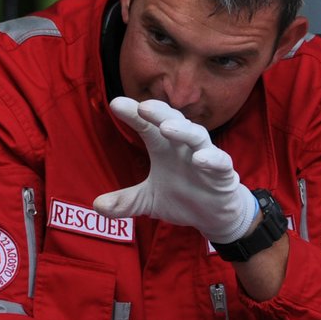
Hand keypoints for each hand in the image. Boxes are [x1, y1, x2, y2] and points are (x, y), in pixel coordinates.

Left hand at [94, 98, 257, 242]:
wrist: (214, 215)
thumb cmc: (183, 197)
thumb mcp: (149, 201)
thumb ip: (125, 202)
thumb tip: (97, 206)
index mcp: (163, 147)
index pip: (147, 126)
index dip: (132, 114)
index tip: (115, 104)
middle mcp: (183, 146)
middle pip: (172, 121)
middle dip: (159, 112)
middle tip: (143, 107)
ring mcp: (205, 156)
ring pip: (196, 135)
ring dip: (183, 130)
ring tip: (167, 128)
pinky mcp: (223, 172)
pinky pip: (219, 161)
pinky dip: (211, 158)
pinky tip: (200, 159)